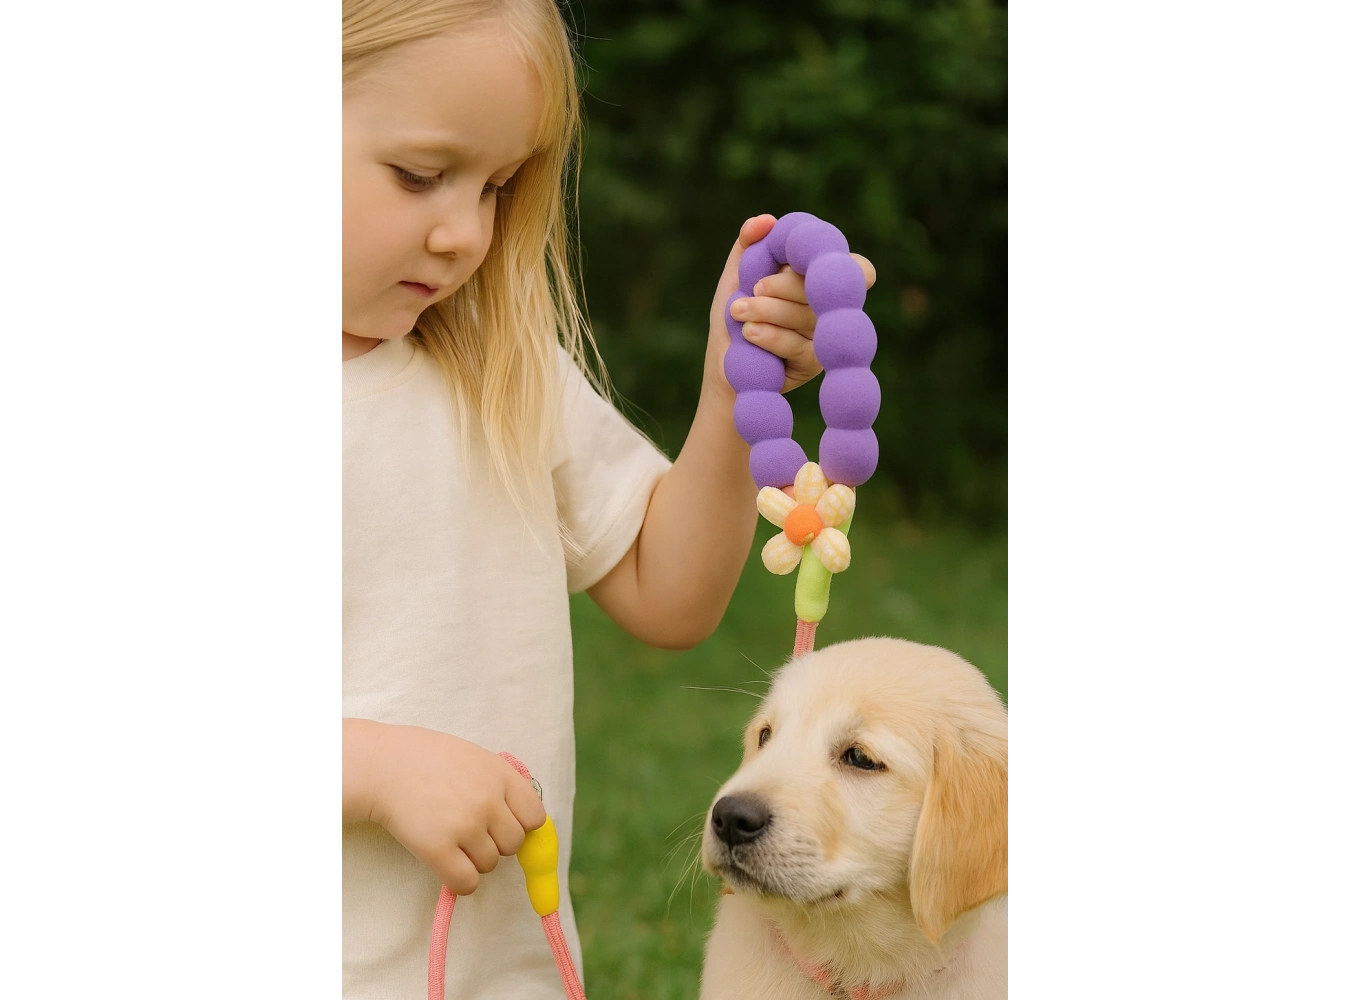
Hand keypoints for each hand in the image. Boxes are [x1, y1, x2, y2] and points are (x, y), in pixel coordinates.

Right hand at [345, 720, 546, 894]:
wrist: (384, 765)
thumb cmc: (428, 758)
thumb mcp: (475, 757)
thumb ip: (502, 782)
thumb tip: (527, 818)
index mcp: (500, 775)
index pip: (535, 817)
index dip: (521, 824)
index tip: (504, 824)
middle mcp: (488, 801)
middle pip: (514, 844)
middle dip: (497, 843)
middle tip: (473, 833)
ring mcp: (465, 826)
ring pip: (490, 864)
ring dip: (475, 860)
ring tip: (453, 841)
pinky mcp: (438, 849)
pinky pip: (467, 883)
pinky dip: (461, 882)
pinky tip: (449, 866)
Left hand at [705, 215, 876, 393]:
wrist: (722, 362)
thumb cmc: (735, 313)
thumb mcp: (738, 275)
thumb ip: (750, 244)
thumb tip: (767, 220)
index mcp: (816, 280)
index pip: (854, 268)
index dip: (855, 267)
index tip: (836, 264)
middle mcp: (826, 307)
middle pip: (819, 287)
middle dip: (782, 284)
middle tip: (754, 287)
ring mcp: (823, 336)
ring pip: (806, 315)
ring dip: (766, 310)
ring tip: (737, 310)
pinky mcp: (813, 362)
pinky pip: (797, 343)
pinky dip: (769, 335)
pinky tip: (748, 333)